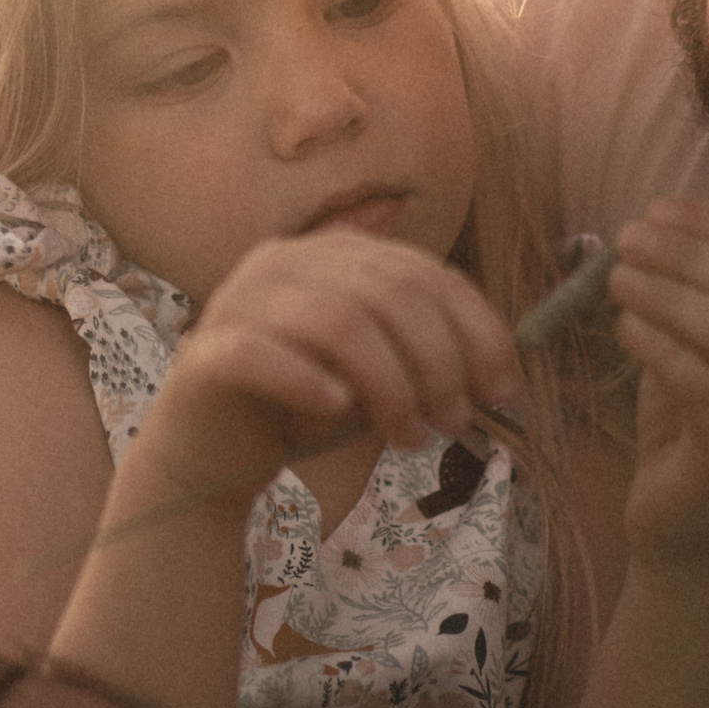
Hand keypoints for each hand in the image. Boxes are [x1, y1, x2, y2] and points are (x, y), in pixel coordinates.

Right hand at [140, 231, 521, 505]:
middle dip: (438, 362)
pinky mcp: (207, 353)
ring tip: (408, 438)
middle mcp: (285, 261)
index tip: (500, 389)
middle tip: (454, 422)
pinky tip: (339, 412)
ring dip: (390, 385)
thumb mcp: (379, 375)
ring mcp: (240, 301)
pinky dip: (310, 382)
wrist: (213, 455)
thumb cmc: (305, 409)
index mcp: (334, 253)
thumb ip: (425, 357)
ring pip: (338, 321)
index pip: (423, 273)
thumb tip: (497, 374)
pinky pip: (264, 355)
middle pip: (387, 293)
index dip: (474, 328)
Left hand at [609, 198, 708, 572]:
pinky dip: (664, 351)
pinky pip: (707, 392)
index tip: (658, 209)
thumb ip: (690, 303)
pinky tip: (625, 328)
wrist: (688, 540)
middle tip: (628, 239)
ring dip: (673, 298)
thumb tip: (649, 234)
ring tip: (618, 278)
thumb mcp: (694, 357)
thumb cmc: (690, 439)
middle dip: (690, 257)